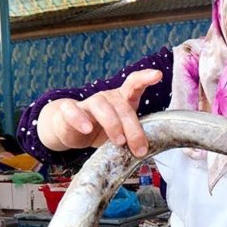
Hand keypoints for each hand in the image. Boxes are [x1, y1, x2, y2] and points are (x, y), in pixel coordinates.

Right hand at [38, 69, 161, 157]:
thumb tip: (146, 151)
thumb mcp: (120, 133)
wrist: (70, 130)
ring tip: (119, 142)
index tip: (158, 75)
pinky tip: (87, 129)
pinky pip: (73, 110)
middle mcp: (106, 98)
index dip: (145, 78)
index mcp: (122, 99)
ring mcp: (88, 103)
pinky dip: (80, 119)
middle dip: (133, 128)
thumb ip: (132, 137)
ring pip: (100, 106)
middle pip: (122, 106)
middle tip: (139, 149)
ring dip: (112, 124)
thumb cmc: (101, 130)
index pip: (134, 84)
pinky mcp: (68, 111)